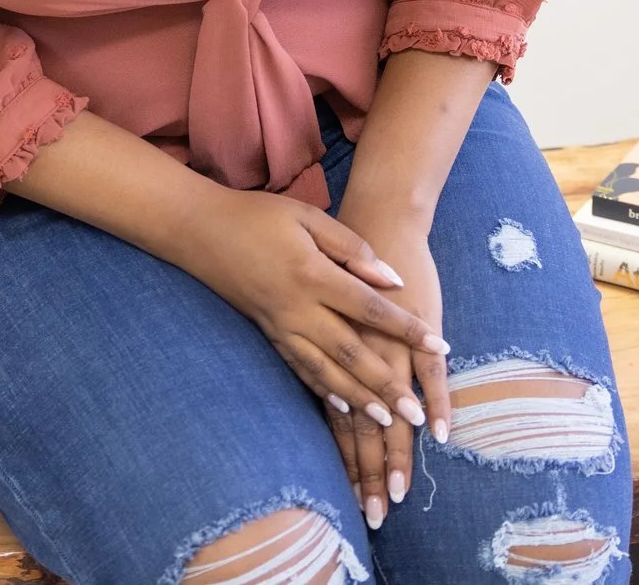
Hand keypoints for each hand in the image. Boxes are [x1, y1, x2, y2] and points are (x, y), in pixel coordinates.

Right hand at [169, 186, 448, 428]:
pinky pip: (299, 369)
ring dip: (357, 399)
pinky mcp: (268, 334)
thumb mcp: (308, 217)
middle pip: (352, 353)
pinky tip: (342, 407)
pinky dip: (323, 390)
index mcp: (313, 275)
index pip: (371, 308)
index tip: (439, 347)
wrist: (199, 231)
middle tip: (416, 413)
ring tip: (387, 422)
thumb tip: (391, 279)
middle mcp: (298, 309)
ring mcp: (280, 326)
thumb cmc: (258, 216)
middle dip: (386, 385)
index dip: (406, 329)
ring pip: (326, 371)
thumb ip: (352, 248)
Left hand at [326, 210, 448, 529]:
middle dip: (369, 472)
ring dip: (399, 453)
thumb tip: (334, 390)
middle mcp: (359, 358)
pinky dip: (437, 404)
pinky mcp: (418, 330)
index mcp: (335, 354)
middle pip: (364, 428)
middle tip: (375, 512)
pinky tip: (440, 433)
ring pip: (393, 411)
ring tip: (399, 491)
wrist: (377, 220)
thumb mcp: (326, 309)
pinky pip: (429, 374)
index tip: (352, 497)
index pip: (340, 420)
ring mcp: (390, 346)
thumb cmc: (345, 262)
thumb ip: (328, 347)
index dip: (347, 460)